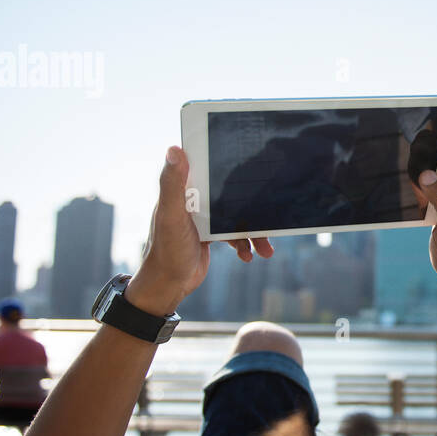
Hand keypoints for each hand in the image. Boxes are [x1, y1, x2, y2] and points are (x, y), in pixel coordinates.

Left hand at [128, 146, 272, 315]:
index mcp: (182, 190)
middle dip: (250, 203)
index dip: (225, 161)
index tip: (249, 156)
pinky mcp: (210, 235)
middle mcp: (192, 201)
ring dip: (253, 231)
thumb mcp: (172, 216)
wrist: (167, 286)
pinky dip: (244, 243)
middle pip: (228, 192)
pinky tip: (249, 256)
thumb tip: (174, 149)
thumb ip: (172, 185)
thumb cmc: (166, 251)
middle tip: (269, 210)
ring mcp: (203, 218)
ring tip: (265, 247)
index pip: (206, 167)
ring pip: (235, 215)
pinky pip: (234, 234)